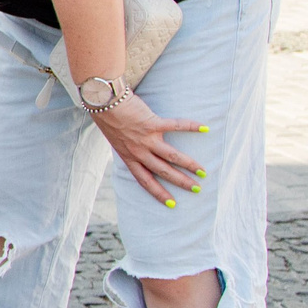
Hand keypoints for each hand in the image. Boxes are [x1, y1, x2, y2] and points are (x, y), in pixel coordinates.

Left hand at [90, 91, 208, 204]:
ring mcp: (146, 139)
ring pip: (171, 156)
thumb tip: (142, 153)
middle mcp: (138, 152)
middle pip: (163, 171)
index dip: (158, 193)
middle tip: (196, 189)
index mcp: (129, 158)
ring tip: (203, 171)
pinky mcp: (152, 123)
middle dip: (181, 182)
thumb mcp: (118, 141)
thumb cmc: (111, 120)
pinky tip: (205, 129)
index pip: (145, 181)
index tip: (171, 204)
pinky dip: (191, 126)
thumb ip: (130, 149)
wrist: (103, 103)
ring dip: (189, 165)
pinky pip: (175, 126)